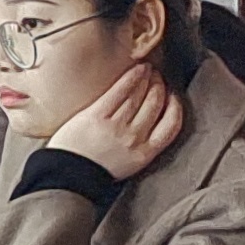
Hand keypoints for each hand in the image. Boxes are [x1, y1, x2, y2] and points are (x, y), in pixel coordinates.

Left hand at [49, 68, 190, 179]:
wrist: (69, 175)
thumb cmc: (96, 169)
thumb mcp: (130, 164)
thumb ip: (143, 145)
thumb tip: (151, 120)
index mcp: (146, 153)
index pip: (171, 125)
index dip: (175, 106)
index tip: (173, 96)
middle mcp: (135, 138)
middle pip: (155, 105)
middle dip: (159, 86)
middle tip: (158, 76)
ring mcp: (116, 126)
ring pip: (139, 96)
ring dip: (146, 78)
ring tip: (148, 69)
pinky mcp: (97, 115)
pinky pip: (119, 92)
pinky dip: (131, 78)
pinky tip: (136, 69)